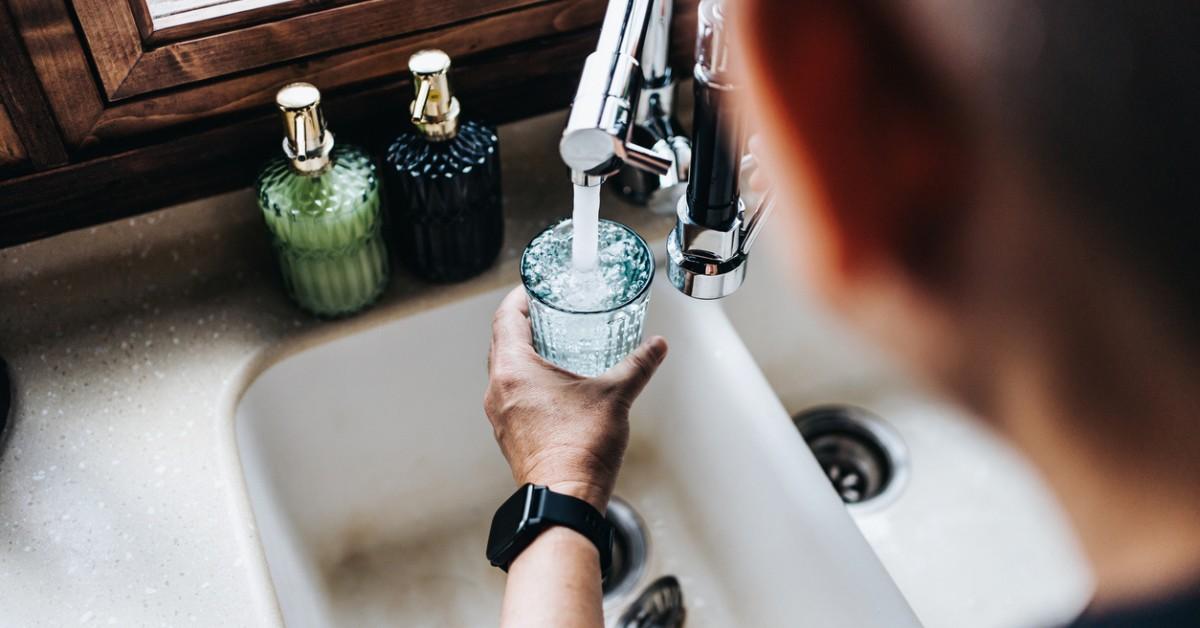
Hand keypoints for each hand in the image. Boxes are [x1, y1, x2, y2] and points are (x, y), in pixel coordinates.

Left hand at [485, 286, 667, 510]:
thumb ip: (637, 365)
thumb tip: (656, 347)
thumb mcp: (614, 396)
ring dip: (524, 354)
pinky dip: (527, 382)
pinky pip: (511, 396)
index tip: (534, 287)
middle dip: (524, 324)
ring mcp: (500, 415)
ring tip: (552, 345)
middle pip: (501, 343)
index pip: (505, 318)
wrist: (564, 501)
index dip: (519, 297)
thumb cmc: (580, 449)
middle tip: (548, 311)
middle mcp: (498, 390)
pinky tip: (553, 386)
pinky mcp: (509, 435)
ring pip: (505, 371)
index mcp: (513, 370)